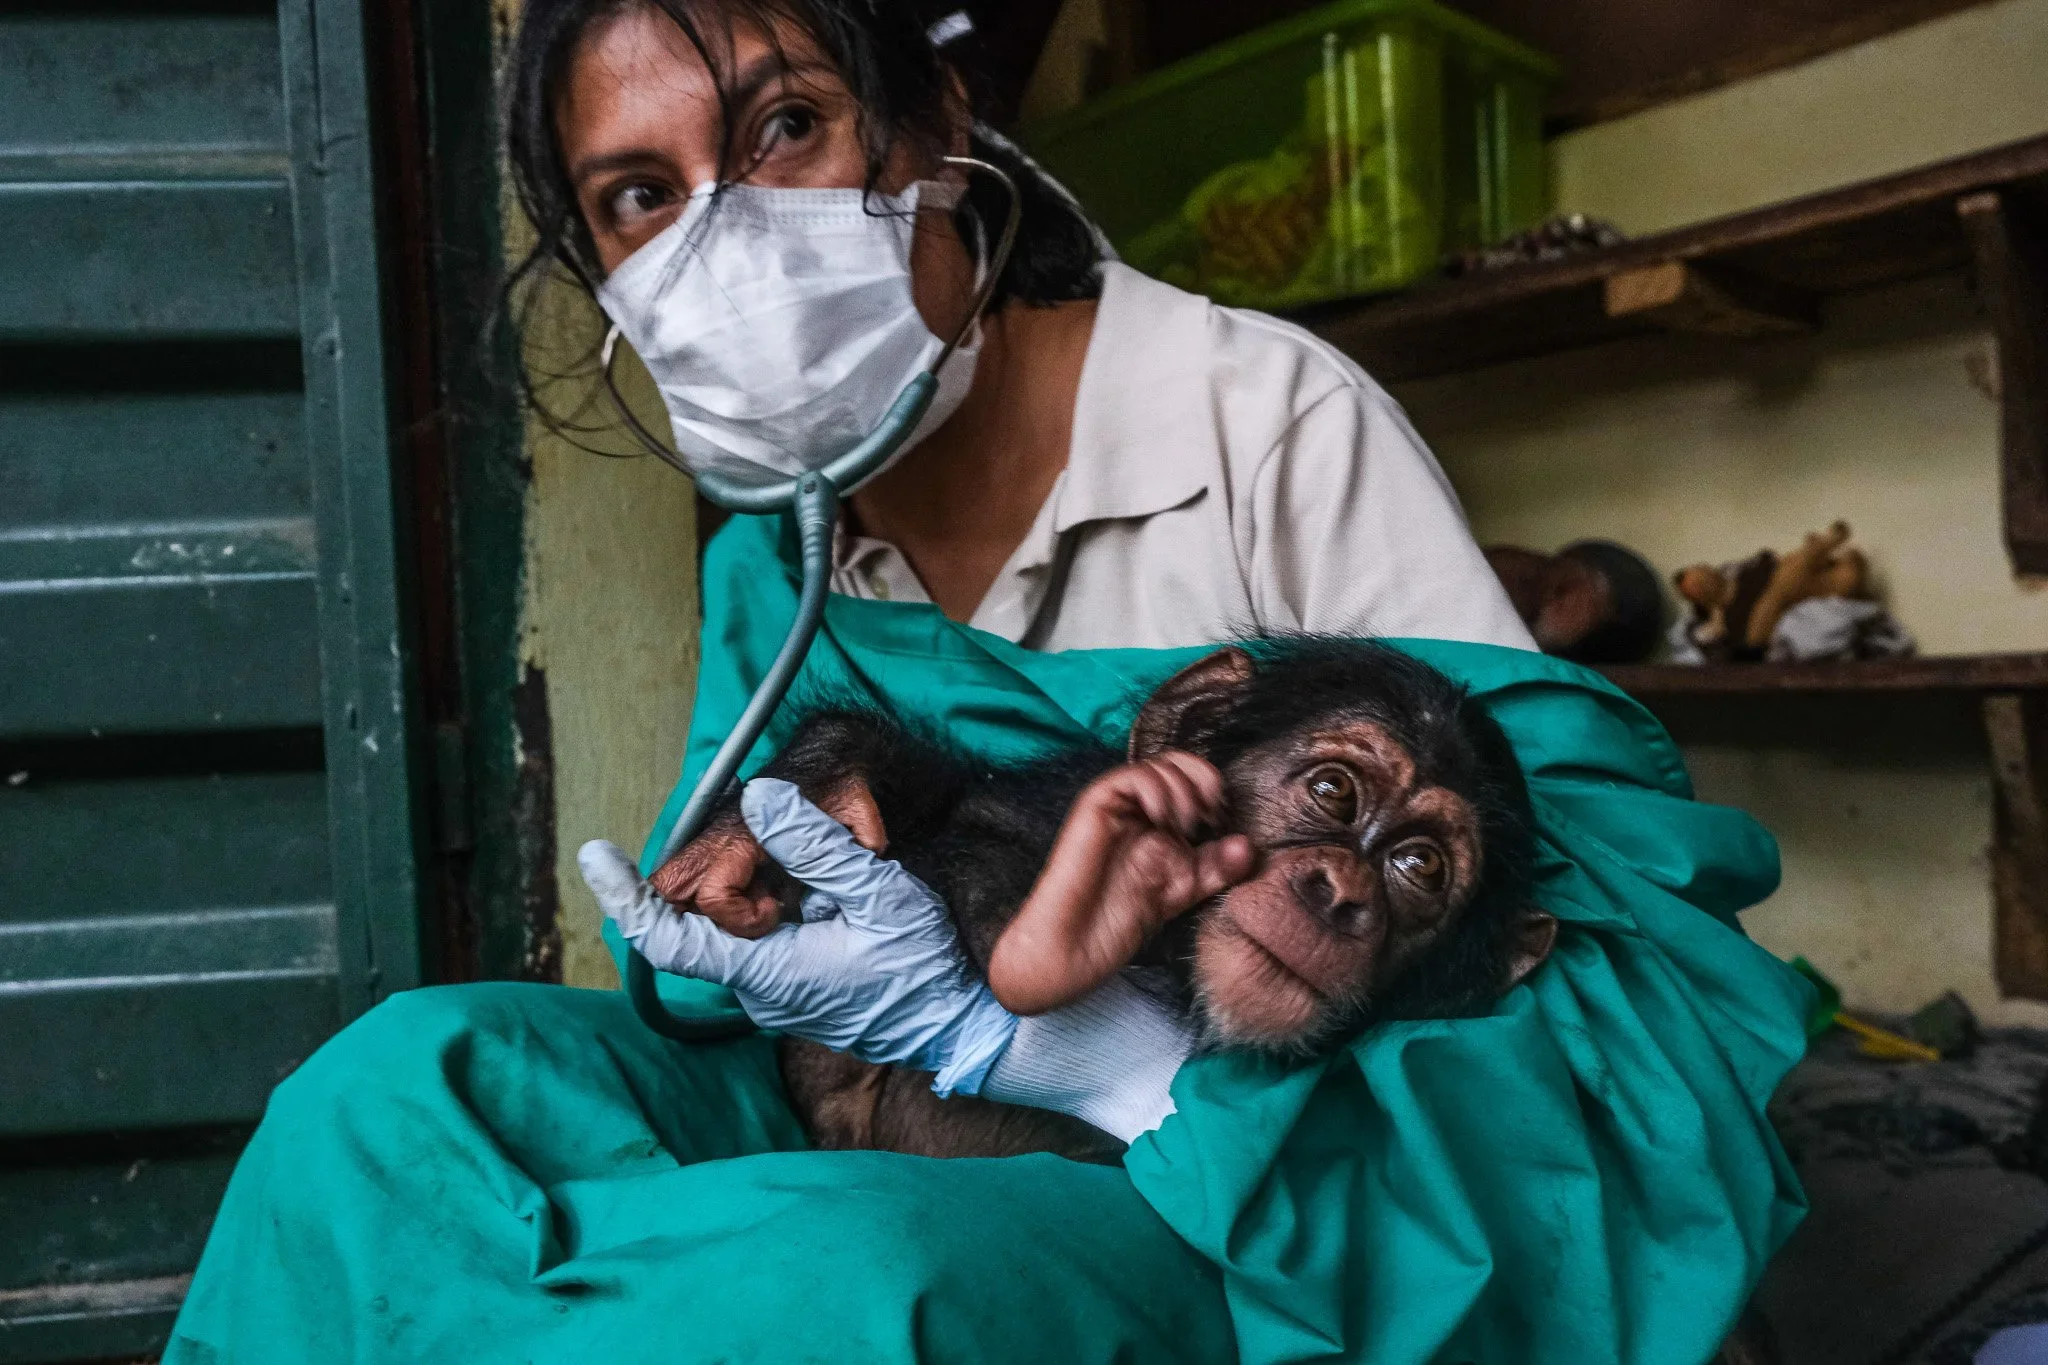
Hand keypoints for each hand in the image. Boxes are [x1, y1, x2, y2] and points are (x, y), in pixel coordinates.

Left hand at [580, 779, 1014, 1094]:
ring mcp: (776, 996)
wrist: (962, 1030)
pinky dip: (782, 908)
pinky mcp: (796, 993)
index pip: (666, 939)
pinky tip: (833, 898)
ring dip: (764, 889)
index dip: (623, 895)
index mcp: (763, 971)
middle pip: (710, 919)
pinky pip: (768, 941)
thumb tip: (760, 800)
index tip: (596, 854)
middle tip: (779, 839)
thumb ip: (817, 848)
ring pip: (742, 928)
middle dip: (730, 872)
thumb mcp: (878, 895)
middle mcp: (758, 990)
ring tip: (830, 881)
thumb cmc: (924, 968)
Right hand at [987, 752, 1255, 1015]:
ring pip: (1155, 765)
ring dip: (1182, 788)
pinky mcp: (1094, 809)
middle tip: (1210, 815)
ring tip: (1186, 824)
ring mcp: (1115, 807)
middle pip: (1176, 762)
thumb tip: (1249, 844)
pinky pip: (1127, 777)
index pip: (1190, 778)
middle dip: (1203, 780)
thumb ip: (1216, 868)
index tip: (1223, 819)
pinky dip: (1154, 789)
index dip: (1213, 787)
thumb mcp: (1183, 892)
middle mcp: (1136, 809)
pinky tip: (1163, 820)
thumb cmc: (1120, 923)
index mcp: (1157, 822)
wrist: (1075, 948)